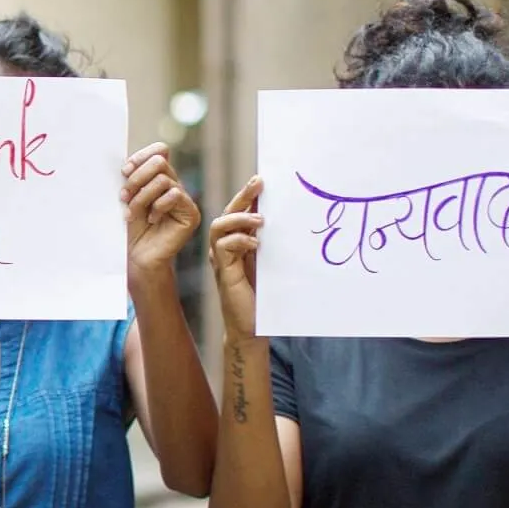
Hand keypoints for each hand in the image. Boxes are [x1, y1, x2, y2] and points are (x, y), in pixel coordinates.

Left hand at [122, 144, 199, 280]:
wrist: (138, 257)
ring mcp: (184, 199)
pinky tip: (152, 220)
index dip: (141, 156)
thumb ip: (132, 177)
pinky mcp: (190, 213)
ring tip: (132, 213)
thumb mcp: (128, 198)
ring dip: (142, 196)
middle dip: (137, 178)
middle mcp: (175, 185)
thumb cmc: (131, 229)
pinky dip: (157, 206)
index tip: (124, 171)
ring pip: (163, 179)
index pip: (160, 150)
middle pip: (160, 161)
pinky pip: (175, 195)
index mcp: (160, 177)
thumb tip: (128, 160)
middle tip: (124, 196)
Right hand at [208, 177, 263, 340]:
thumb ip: (273, 242)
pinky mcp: (223, 273)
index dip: (248, 194)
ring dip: (239, 218)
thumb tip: (289, 218)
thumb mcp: (271, 262)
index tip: (263, 179)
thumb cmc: (264, 296)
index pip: (240, 211)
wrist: (252, 328)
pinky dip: (238, 241)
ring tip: (260, 219)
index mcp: (238, 242)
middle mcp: (225, 248)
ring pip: (219, 227)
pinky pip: (222, 248)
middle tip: (259, 183)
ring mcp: (221, 260)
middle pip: (227, 213)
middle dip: (243, 195)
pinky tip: (255, 244)